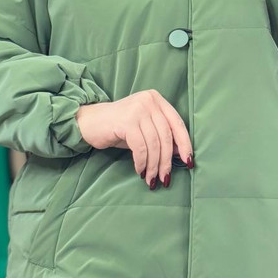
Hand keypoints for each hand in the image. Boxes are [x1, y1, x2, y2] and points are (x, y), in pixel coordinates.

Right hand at [75, 90, 193, 188]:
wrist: (89, 122)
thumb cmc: (119, 128)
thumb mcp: (144, 129)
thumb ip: (161, 136)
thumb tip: (181, 153)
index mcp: (156, 99)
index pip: (177, 123)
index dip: (184, 144)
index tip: (188, 162)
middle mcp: (148, 101)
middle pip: (166, 135)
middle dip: (167, 161)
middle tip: (165, 178)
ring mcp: (137, 109)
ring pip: (154, 143)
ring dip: (154, 165)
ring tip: (151, 178)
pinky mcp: (126, 121)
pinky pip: (140, 147)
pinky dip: (142, 162)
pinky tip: (139, 170)